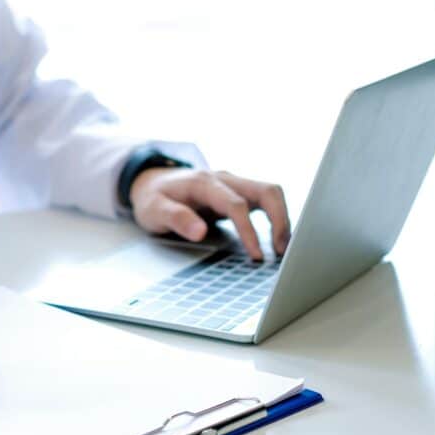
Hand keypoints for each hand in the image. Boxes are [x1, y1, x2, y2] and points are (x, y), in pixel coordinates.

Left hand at [129, 167, 290, 259]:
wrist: (151, 182)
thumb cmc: (153, 198)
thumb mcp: (154, 210)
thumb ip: (176, 219)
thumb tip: (200, 232)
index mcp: (204, 183)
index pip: (236, 205)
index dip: (249, 230)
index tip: (256, 255)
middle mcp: (224, 179)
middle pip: (266, 191)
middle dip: (280, 220)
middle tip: (281, 251)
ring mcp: (234, 185)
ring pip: (270, 194)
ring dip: (282, 219)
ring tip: (283, 249)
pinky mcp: (238, 194)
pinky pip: (265, 202)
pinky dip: (275, 219)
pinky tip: (276, 240)